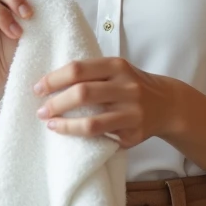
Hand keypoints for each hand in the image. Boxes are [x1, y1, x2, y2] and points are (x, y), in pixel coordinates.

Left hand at [32, 57, 181, 148]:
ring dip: (66, 125)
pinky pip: (103, 138)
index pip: (78, 69)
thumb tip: (48, 82)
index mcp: (116, 66)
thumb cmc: (130, 84)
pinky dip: (83, 138)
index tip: (37, 88)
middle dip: (56, 103)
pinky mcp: (134, 134)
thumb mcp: (115, 70)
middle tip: (41, 110)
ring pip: (91, 123)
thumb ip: (90, 72)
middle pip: (82, 93)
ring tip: (51, 124)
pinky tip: (71, 136)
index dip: (53, 79)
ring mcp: (131, 112)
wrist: (168, 104)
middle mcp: (126, 87)